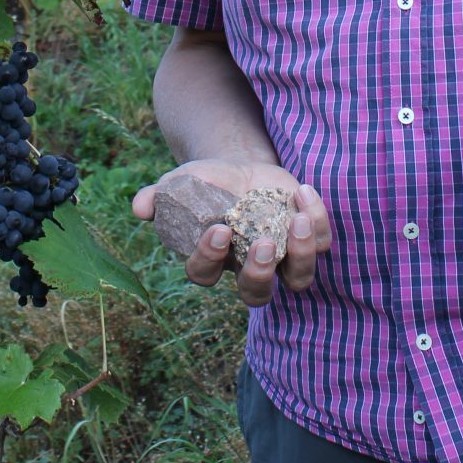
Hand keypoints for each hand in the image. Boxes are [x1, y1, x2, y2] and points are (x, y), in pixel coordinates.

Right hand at [131, 158, 331, 307]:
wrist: (240, 169)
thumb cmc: (205, 184)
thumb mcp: (178, 185)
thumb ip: (158, 197)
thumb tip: (140, 207)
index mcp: (211, 261)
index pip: (204, 274)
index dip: (210, 258)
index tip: (218, 230)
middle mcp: (248, 269)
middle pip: (256, 293)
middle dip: (260, 273)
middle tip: (263, 244)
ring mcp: (282, 257)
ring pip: (298, 279)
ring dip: (302, 255)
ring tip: (298, 222)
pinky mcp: (306, 237)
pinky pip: (321, 242)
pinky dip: (318, 221)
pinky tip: (303, 191)